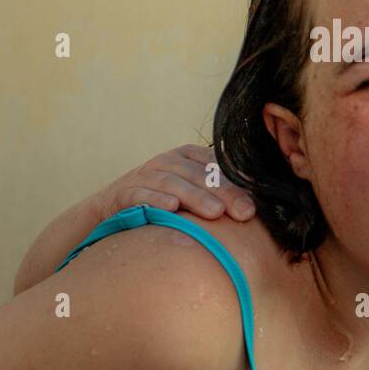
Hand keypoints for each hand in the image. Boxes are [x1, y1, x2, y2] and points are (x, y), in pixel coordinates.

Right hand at [91, 144, 256, 223]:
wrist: (114, 205)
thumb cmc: (164, 200)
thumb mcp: (191, 192)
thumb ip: (218, 193)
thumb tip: (254, 208)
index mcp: (188, 156)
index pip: (216, 166)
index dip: (236, 184)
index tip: (253, 207)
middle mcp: (167, 161)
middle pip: (199, 174)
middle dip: (223, 193)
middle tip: (243, 212)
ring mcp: (145, 175)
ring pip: (173, 183)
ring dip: (195, 197)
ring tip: (215, 213)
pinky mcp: (125, 192)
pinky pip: (142, 195)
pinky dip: (157, 200)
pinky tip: (172, 209)